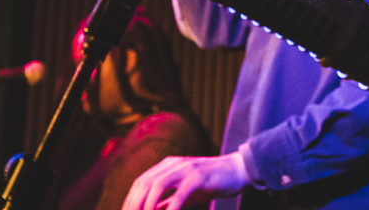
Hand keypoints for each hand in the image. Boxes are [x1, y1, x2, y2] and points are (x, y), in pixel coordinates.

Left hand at [122, 151, 247, 209]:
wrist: (239, 171)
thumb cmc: (210, 184)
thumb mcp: (184, 194)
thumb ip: (166, 202)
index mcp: (167, 166)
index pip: (140, 182)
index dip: (129, 201)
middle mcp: (173, 164)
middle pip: (144, 183)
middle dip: (133, 204)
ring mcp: (186, 168)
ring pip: (157, 186)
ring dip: (146, 206)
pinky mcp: (200, 176)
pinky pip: (180, 194)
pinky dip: (171, 208)